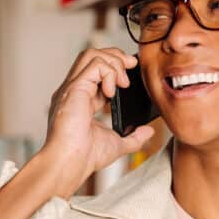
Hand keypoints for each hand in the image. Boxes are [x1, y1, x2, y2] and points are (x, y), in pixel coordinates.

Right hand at [41, 47, 155, 197]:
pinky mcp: (74, 88)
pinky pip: (94, 65)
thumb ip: (133, 137)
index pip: (96, 72)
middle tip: (131, 66)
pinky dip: (109, 72)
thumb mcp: (117, 144)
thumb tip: (148, 131)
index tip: (130, 75)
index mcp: (80, 100)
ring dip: (113, 61)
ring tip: (123, 80)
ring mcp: (72, 88)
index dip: (114, 68)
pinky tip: (113, 90)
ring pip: (91, 54)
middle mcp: (74, 90)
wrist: (70, 163)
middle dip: (115, 56)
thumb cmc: (85, 157)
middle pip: (92, 55)